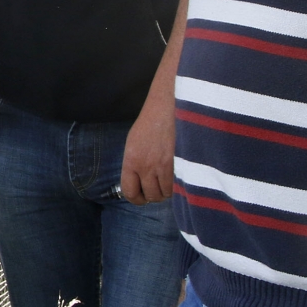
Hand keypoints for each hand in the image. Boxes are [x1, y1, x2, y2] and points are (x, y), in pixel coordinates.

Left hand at [121, 86, 175, 203]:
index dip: (136, 199)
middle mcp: (144, 166)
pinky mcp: (177, 164)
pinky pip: (176, 187)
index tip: (141, 197)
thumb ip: (134, 165)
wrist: (167, 108)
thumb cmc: (150, 124)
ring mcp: (161, 166)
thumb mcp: (133, 144)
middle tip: (157, 189)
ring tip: (168, 183)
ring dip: (166, 192)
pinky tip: (176, 179)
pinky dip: (177, 187)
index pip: (129, 192)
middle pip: (149, 196)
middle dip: (153, 196)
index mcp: (130, 161)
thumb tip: (137, 184)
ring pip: (164, 194)